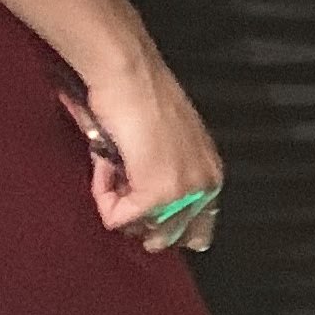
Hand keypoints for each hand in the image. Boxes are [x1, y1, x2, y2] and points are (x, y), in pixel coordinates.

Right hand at [66, 47, 224, 252]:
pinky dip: (103, 195)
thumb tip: (147, 220)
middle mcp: (205, 186)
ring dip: (119, 203)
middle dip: (138, 219)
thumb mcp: (168, 146)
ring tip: (114, 165)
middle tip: (122, 180)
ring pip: (140, 229)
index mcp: (211, 175)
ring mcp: (184, 192)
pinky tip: (106, 162)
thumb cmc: (142, 100)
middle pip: (167, 237)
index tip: (137, 198)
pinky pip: (117, 218)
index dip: (161, 223)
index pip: (197, 230)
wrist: (132, 76)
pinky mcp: (158, 193)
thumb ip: (167, 179)